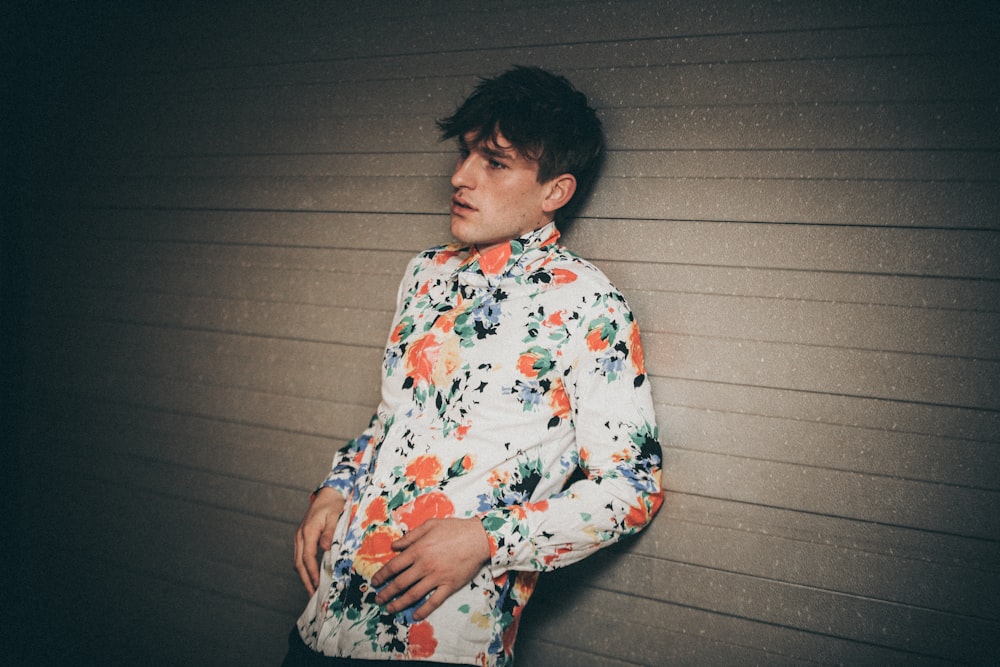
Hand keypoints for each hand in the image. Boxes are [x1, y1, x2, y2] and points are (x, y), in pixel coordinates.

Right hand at [294, 486, 346, 595]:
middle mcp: (300, 536)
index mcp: (308, 531)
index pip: (307, 557)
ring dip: (304, 576)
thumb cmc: (334, 504)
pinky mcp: (302, 538)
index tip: (317, 585)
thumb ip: (330, 532)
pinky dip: (305, 568)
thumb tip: (326, 549)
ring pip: (298, 562)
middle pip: (299, 563)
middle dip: (305, 580)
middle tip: (313, 595)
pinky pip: (301, 557)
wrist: (328, 493)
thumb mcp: (335, 516)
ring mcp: (299, 537)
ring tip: (313, 590)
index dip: (312, 573)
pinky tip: (312, 576)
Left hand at [372, 517, 490, 620]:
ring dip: (399, 604)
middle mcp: (424, 565)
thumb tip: (394, 545)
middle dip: (386, 593)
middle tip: (378, 599)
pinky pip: (434, 601)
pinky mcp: (449, 585)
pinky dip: (424, 610)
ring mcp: (436, 577)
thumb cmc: (455, 529)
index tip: (375, 582)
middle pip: (400, 583)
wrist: (479, 538)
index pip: (394, 566)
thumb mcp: (430, 525)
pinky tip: (415, 615)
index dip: (382, 575)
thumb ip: (411, 536)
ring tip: (390, 609)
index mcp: (418, 550)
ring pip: (413, 594)